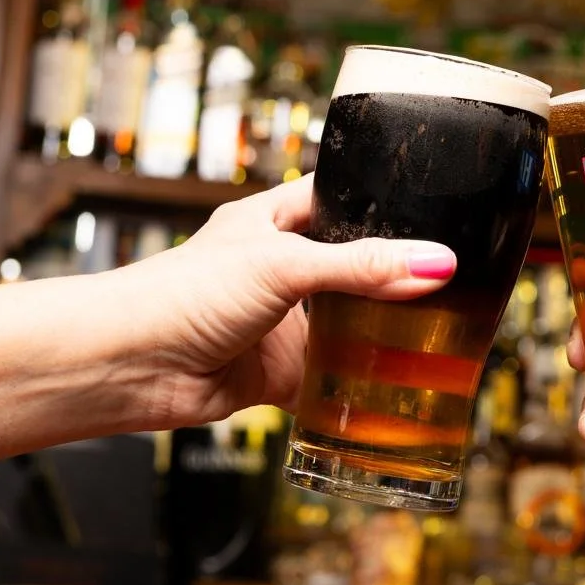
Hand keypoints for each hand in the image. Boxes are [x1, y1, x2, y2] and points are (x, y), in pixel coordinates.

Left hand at [117, 175, 455, 428]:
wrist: (132, 365)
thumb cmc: (182, 295)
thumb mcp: (283, 265)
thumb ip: (363, 267)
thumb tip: (436, 263)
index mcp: (272, 221)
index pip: (338, 199)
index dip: (380, 202)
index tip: (435, 210)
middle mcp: (278, 269)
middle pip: (352, 267)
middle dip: (393, 274)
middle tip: (451, 277)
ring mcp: (280, 322)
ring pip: (346, 324)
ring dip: (380, 331)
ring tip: (439, 328)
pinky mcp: (279, 372)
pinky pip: (332, 379)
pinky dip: (359, 385)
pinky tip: (397, 382)